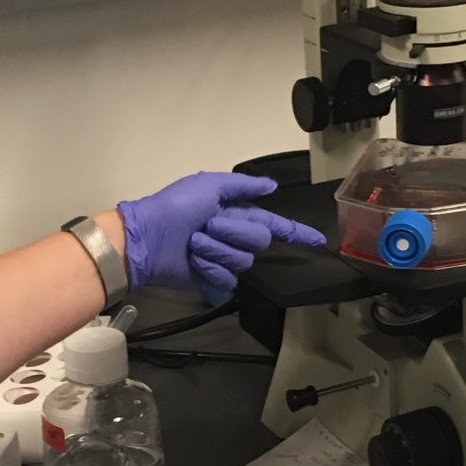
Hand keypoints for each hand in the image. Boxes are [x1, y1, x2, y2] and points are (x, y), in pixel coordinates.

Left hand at [118, 173, 327, 302]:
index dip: (297, 233)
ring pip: (242, 261)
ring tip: (194, 244)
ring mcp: (224, 260)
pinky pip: (226, 280)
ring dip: (215, 250)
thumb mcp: (209, 185)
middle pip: (259, 241)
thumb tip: (271, 186)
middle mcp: (234, 238)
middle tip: (207, 226)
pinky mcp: (212, 280)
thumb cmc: (174, 207)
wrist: (147, 239)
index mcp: (236, 214)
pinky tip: (193, 263)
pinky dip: (208, 269)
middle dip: (233, 232)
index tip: (318, 240)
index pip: (275, 225)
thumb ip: (243, 186)